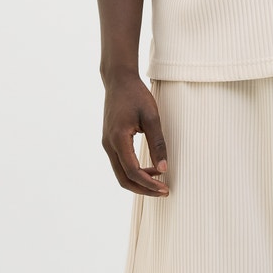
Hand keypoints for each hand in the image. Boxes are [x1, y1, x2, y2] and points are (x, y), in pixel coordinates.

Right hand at [102, 72, 169, 195]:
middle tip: (163, 192)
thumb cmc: (136, 95)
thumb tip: (164, 168)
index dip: (149, 184)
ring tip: (159, 182)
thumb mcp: (152, 117)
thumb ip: (158, 143)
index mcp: (118, 139)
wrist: (118, 80)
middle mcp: (108, 144)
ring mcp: (107, 144)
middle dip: (143, 189)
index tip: (165, 189)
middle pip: (123, 179)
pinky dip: (134, 172)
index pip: (133, 171)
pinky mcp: (110, 142)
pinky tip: (150, 169)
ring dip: (139, 181)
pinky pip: (120, 164)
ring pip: (120, 174)